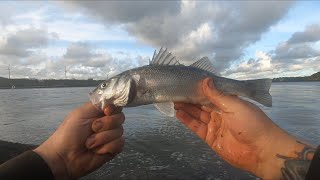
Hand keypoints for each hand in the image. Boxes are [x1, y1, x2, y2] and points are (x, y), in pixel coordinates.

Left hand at [34, 102, 124, 178]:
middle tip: (93, 128)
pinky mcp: (113, 149)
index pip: (116, 106)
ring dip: (102, 138)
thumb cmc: (69, 133)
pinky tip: (96, 150)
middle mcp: (107, 124)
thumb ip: (98, 104)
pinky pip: (119, 144)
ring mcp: (111, 137)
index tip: (106, 111)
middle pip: (120, 117)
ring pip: (120, 131)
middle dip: (106, 123)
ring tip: (89, 143)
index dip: (114, 108)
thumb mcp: (81, 113)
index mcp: (99, 113)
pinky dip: (107, 147)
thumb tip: (113, 99)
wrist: (64, 157)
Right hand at [174, 78, 314, 178]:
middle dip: (189, 98)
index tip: (185, 83)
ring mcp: (215, 126)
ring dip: (186, 108)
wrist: (261, 151)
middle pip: (201, 104)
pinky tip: (178, 113)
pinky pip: (196, 127)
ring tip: (173, 101)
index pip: (210, 94)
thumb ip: (218, 95)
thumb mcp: (235, 105)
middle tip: (175, 92)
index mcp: (229, 103)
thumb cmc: (251, 123)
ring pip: (197, 115)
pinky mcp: (210, 138)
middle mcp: (220, 113)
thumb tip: (205, 80)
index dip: (198, 89)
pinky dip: (187, 120)